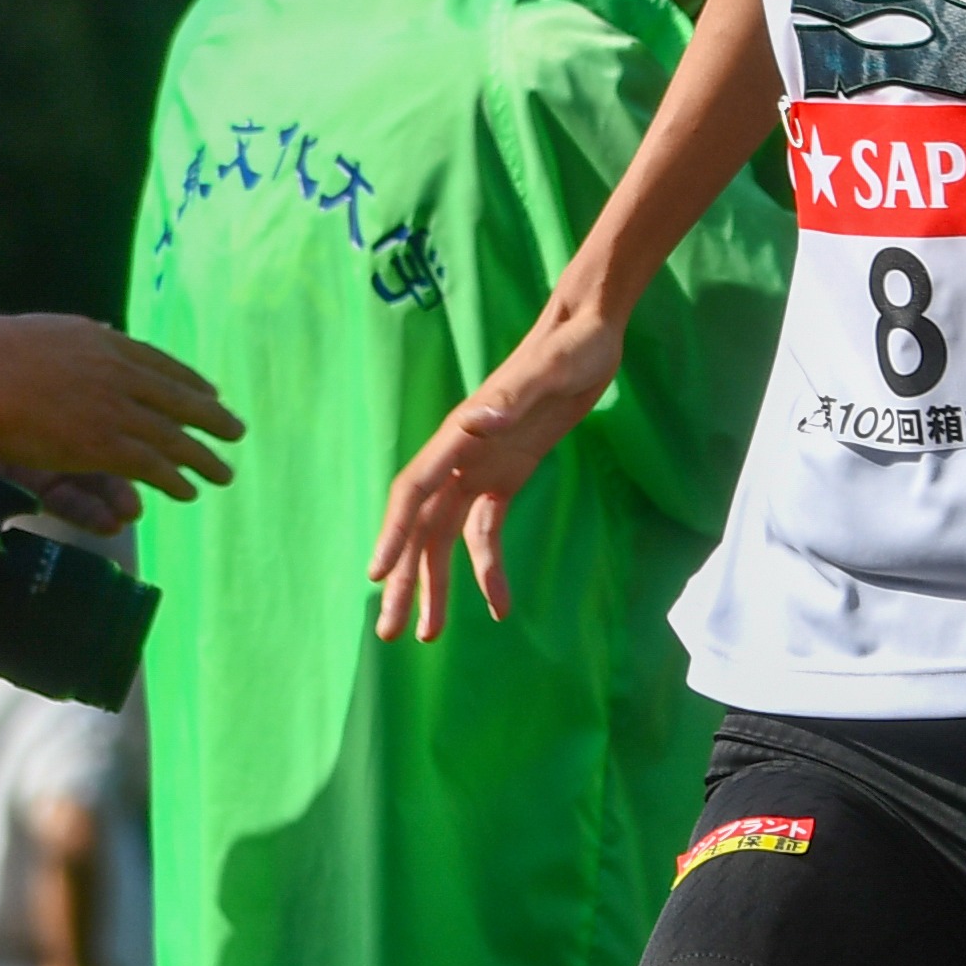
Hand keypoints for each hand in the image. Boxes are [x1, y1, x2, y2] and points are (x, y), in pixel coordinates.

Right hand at [0, 316, 239, 503]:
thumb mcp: (44, 334)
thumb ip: (78, 340)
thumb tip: (104, 329)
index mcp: (101, 342)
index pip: (156, 361)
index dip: (187, 379)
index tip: (210, 390)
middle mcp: (116, 371)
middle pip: (177, 397)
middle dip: (211, 416)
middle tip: (237, 430)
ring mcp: (112, 406)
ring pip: (172, 435)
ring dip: (203, 456)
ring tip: (224, 472)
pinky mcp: (102, 443)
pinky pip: (151, 463)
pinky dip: (175, 478)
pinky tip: (190, 489)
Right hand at [367, 297, 627, 636]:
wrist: (589, 330)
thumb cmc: (569, 346)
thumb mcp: (550, 370)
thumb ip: (513, 396)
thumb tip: (476, 422)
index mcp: (460, 434)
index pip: (414, 491)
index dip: (393, 534)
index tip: (376, 575)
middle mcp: (461, 456)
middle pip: (421, 526)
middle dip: (403, 577)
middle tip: (388, 631)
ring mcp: (481, 468)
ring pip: (445, 537)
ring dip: (435, 583)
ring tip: (428, 634)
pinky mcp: (506, 476)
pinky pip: (486, 531)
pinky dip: (487, 568)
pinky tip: (497, 606)